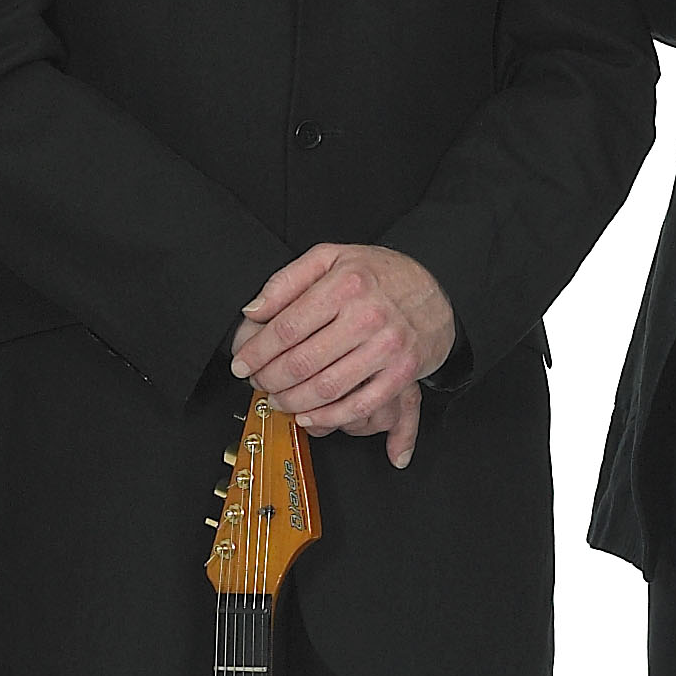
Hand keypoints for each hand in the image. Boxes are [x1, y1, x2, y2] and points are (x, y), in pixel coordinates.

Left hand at [233, 243, 455, 467]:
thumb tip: (253, 311)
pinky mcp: (403, 371)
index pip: (287, 327)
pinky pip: (361, 405)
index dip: (256, 351)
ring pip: (327, 387)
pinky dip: (330, 417)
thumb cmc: (379, 274)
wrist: (435, 289)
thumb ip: (287, 280)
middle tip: (257, 384)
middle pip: (302, 361)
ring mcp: (388, 346)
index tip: (241, 363)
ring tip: (278, 400)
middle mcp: (368, 315)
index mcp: (345, 284)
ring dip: (293, 402)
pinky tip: (309, 417)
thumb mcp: (331, 258)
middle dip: (269, 380)